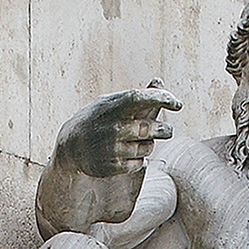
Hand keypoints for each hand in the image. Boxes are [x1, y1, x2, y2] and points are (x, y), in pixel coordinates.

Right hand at [53, 87, 184, 177]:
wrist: (71, 146)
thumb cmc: (98, 119)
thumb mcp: (112, 103)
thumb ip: (137, 96)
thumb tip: (159, 81)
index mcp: (114, 107)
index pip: (141, 98)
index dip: (161, 98)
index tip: (177, 104)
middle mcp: (114, 127)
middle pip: (151, 129)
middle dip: (165, 130)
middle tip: (166, 130)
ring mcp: (112, 147)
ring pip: (147, 148)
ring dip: (148, 145)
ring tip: (137, 142)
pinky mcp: (112, 166)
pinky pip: (139, 163)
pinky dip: (139, 159)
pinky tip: (128, 154)